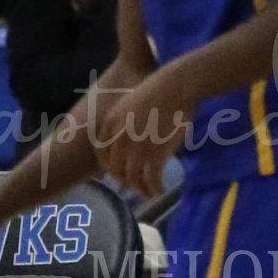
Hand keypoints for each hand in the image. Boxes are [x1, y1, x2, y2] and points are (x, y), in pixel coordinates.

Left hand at [92, 68, 189, 197]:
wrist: (175, 85)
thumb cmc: (158, 90)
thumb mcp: (130, 104)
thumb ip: (124, 123)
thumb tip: (130, 141)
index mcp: (111, 124)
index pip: (102, 155)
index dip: (110, 168)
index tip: (119, 172)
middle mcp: (119, 138)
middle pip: (116, 171)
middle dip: (126, 181)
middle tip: (137, 185)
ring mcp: (137, 148)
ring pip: (132, 179)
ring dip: (141, 189)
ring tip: (150, 192)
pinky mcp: (155, 154)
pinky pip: (151, 180)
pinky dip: (154, 189)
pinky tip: (160, 190)